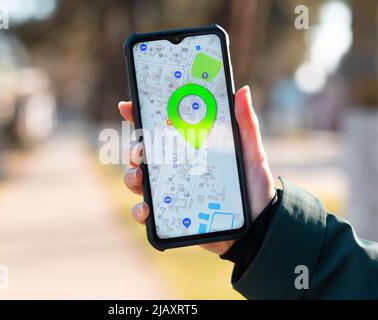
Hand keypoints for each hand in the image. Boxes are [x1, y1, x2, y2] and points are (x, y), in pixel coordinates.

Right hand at [118, 86, 274, 254]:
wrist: (258, 226)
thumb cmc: (253, 186)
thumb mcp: (252, 153)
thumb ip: (246, 124)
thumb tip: (243, 91)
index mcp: (189, 149)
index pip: (160, 130)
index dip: (140, 116)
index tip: (127, 106)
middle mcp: (174, 168)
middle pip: (142, 154)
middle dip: (133, 149)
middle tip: (141, 149)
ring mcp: (169, 192)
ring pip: (137, 180)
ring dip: (131, 175)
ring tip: (140, 176)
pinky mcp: (169, 215)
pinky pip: (145, 212)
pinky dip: (139, 210)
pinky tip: (146, 208)